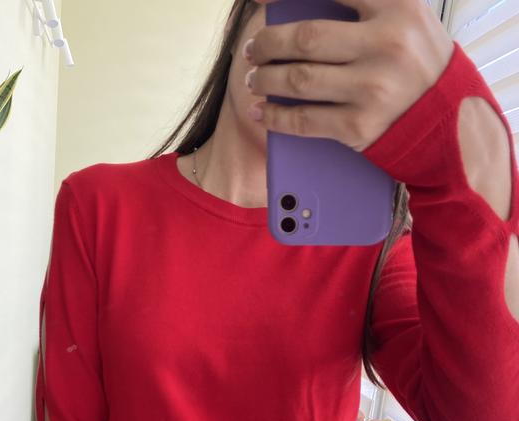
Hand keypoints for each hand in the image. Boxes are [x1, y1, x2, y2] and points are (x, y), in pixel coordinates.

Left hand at [245, 0, 454, 150]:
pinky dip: (276, 115)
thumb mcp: (407, 18)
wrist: (450, 121)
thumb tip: (304, 6)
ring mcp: (372, 88)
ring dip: (266, 78)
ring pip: (299, 79)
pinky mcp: (360, 127)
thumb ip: (366, 5)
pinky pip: (305, 120)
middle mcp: (385, 44)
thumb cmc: (420, 64)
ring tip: (253, 77)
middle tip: (253, 48)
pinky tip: (261, 110)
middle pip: (306, 38)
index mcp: (397, 6)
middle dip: (268, 43)